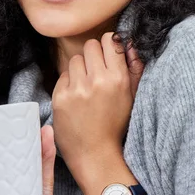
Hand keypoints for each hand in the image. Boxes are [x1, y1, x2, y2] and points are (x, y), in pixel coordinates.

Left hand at [52, 33, 143, 177]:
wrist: (96, 154)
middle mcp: (97, 80)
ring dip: (80, 69)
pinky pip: (63, 75)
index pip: (109, 40)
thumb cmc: (117, 125)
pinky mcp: (60, 97)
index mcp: (118, 78)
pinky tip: (76, 97)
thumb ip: (134, 67)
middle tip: (96, 71)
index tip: (107, 54)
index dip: (107, 45)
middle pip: (90, 45)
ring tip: (86, 86)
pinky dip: (69, 83)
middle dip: (93, 55)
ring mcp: (76, 88)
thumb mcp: (133, 96)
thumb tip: (129, 42)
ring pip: (75, 59)